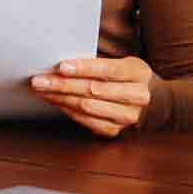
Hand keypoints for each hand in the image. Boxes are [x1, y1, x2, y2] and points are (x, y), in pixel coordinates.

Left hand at [29, 56, 152, 137]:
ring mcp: (127, 116)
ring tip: (42, 90)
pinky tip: (55, 102)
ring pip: (86, 107)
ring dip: (60, 98)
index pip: (108, 69)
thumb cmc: (128, 77)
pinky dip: (67, 110)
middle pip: (93, 90)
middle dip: (62, 85)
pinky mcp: (115, 130)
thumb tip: (63, 64)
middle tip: (39, 80)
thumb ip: (99, 63)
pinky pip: (86, 121)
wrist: (153, 102)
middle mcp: (137, 96)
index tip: (60, 66)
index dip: (83, 68)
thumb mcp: (123, 63)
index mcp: (138, 73)